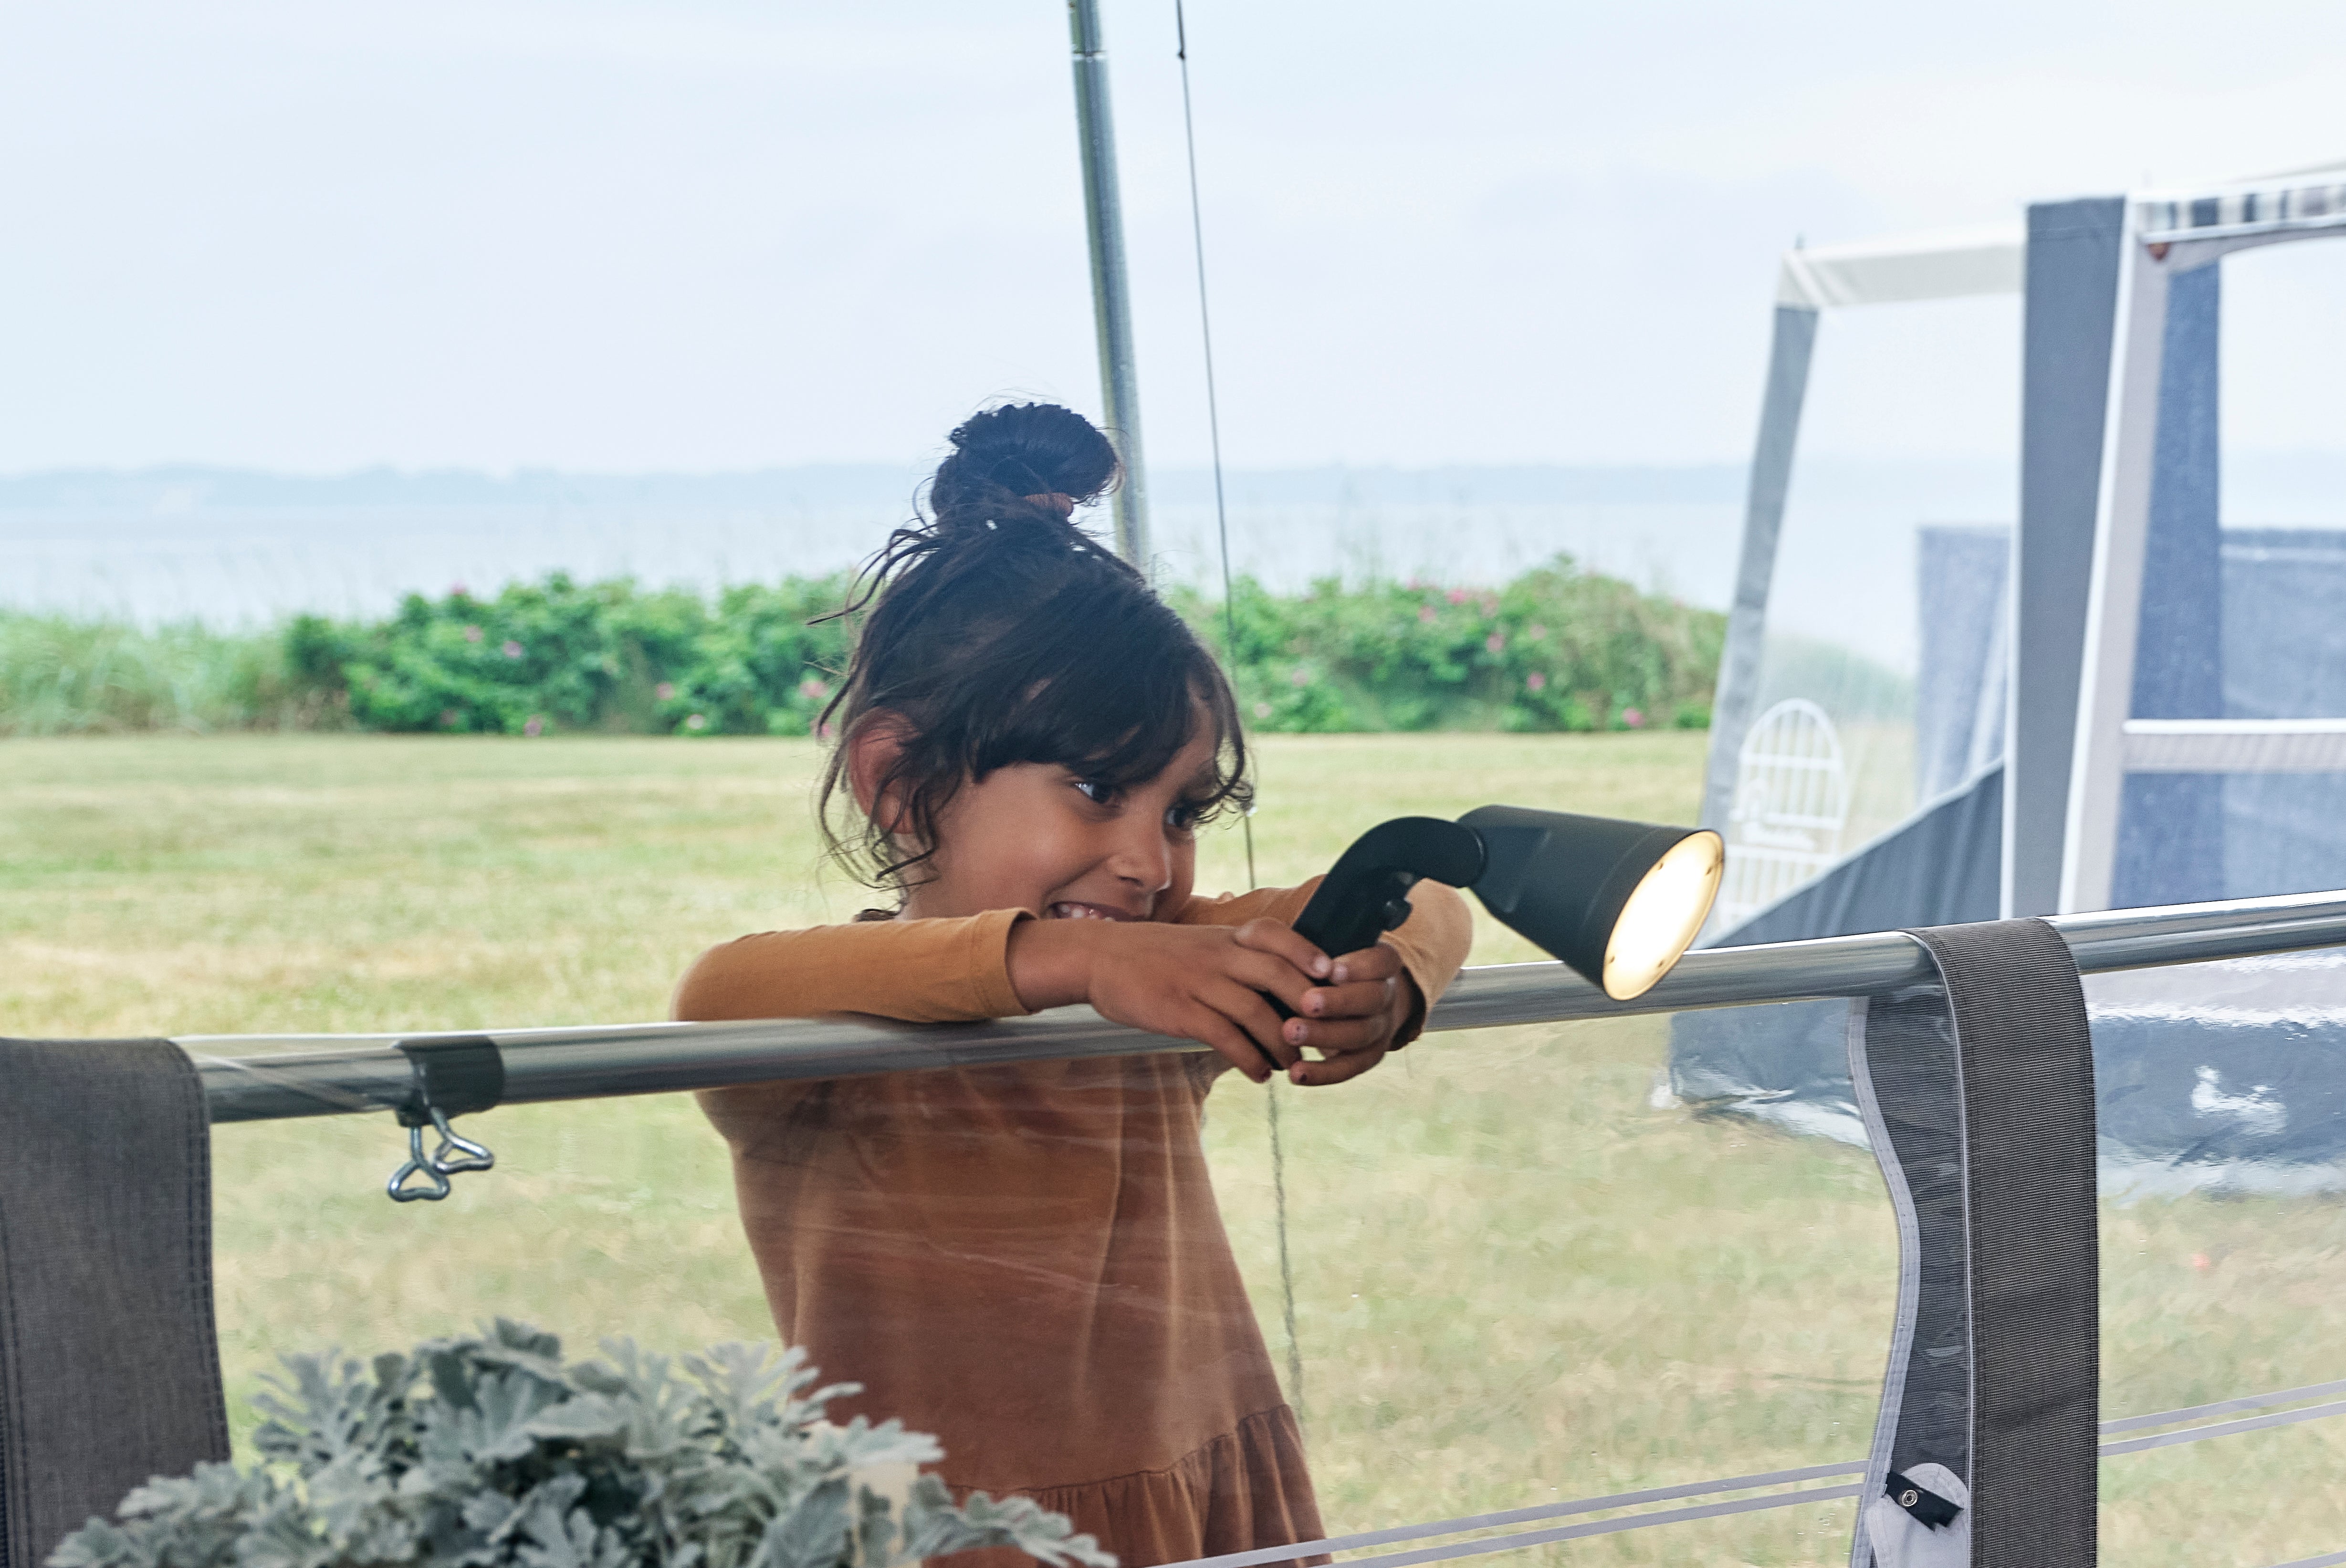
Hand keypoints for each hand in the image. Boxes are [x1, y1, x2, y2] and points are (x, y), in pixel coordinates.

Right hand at [1006, 916, 1336, 1082]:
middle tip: (1325, 1033)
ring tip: (1294, 1064)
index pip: (1277, 935)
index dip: (1309, 954)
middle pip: (1277, 974)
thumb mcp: (1198, 942)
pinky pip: (1226, 1037)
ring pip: (1256, 1012)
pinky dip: (1250, 1059)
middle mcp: (1217, 954)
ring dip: (1283, 1043)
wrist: (1098, 957)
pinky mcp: (1180, 1011)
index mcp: (1224, 936)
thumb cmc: (1153, 954)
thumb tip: (1277, 982)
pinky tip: (1259, 1074)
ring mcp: (1198, 982)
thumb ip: (1234, 955)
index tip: (1333, 977)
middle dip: (1309, 1005)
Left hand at [1279, 940, 1420, 1086]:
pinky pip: (1350, 1067)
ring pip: (1359, 1034)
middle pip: (1371, 1000)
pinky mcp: (1368, 1056)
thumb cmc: (1330, 967)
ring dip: (1325, 1035)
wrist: (1352, 998)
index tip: (1332, 970)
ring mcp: (1381, 1028)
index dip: (1359, 967)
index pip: (1381, 962)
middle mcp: (1387, 995)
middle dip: (1338, 1002)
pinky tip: (1296, 1073)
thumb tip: (1285, 945)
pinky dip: (1323, 1073)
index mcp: (1383, 964)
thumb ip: (1317, 949)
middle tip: (1306, 1003)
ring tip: (1290, 1033)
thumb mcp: (1332, 948)